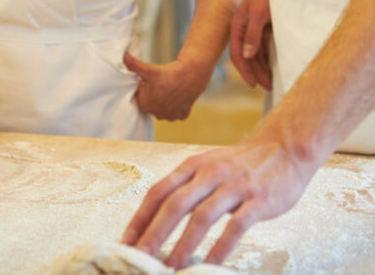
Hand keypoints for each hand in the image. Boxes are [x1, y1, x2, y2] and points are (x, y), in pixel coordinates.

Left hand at [121, 134, 315, 267]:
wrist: (283, 148)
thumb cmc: (241, 164)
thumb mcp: (208, 167)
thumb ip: (187, 189)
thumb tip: (158, 220)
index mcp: (193, 166)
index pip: (159, 191)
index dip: (140, 217)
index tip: (126, 242)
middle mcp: (210, 173)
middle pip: (174, 204)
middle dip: (154, 234)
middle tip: (140, 258)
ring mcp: (234, 186)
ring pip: (202, 216)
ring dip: (184, 244)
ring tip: (171, 268)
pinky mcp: (258, 200)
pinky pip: (236, 226)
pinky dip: (221, 247)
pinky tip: (211, 265)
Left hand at [123, 52, 209, 120]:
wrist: (190, 75)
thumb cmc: (167, 73)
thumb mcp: (148, 68)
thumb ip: (132, 64)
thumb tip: (123, 56)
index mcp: (146, 105)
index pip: (141, 96)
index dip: (145, 87)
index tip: (150, 80)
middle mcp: (158, 114)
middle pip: (152, 102)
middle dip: (154, 94)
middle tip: (160, 83)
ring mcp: (171, 116)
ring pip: (164, 107)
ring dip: (165, 100)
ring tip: (169, 87)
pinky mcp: (182, 115)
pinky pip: (176, 110)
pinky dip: (176, 104)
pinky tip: (178, 94)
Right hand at [229, 0, 272, 90]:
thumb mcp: (259, 14)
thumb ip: (253, 34)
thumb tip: (247, 56)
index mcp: (238, 25)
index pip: (238, 53)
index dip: (244, 70)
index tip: (253, 85)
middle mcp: (244, 28)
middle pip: (247, 56)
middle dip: (256, 72)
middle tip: (269, 87)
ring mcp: (255, 27)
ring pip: (256, 53)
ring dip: (263, 67)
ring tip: (272, 81)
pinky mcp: (265, 26)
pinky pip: (265, 46)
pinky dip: (268, 57)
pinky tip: (274, 67)